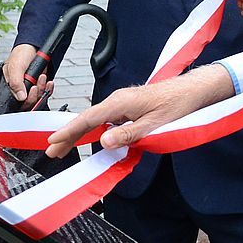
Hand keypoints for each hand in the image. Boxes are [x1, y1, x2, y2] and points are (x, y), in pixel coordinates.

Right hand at [2, 44, 51, 109]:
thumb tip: (20, 97)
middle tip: (37, 84)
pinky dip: (48, 88)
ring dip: (42, 88)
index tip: (32, 88)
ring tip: (42, 77)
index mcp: (11, 85)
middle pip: (29, 101)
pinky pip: (45, 92)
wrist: (34, 46)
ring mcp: (31, 86)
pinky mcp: (39, 84)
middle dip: (36, 93)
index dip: (27, 98)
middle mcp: (20, 88)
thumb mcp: (15, 67)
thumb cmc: (21, 54)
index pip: (18, 100)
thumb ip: (15, 83)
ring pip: (38, 97)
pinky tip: (49, 82)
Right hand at [44, 66, 234, 157]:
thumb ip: (128, 134)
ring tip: (64, 148)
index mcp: (120, 103)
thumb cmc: (176, 105)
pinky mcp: (128, 106)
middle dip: (68, 135)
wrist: (191, 91)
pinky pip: (106, 119)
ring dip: (80, 134)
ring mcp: (122, 102)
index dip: (69, 131)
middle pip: (87, 119)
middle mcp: (117, 100)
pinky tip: (90, 140)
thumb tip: (103, 142)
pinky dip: (94, 130)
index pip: (88, 119)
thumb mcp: (153, 124)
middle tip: (52, 151)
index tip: (53, 142)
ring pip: (95, 120)